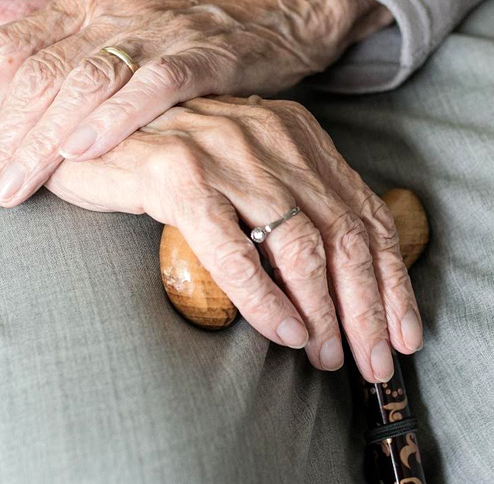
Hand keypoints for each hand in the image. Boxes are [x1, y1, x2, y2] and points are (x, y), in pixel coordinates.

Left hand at [0, 0, 392, 217]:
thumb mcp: (113, 9)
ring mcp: (158, 32)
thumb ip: (52, 18)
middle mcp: (112, 12)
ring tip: (13, 189)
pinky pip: (152, 86)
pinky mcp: (202, 56)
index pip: (12, 51)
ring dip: (41, 142)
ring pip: (83, 84)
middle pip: (38, 75)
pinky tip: (81, 151)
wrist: (267, 6)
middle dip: (0, 140)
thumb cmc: (184, 23)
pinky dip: (113, 118)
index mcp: (85, 3)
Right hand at [44, 96, 422, 382]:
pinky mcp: (178, 176)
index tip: (406, 333)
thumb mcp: (245, 171)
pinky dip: (266, 299)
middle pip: (343, 233)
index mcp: (296, 134)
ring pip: (299, 244)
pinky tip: (285, 332)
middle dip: (368, 308)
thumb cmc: (168, 163)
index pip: (364, 212)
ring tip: (328, 356)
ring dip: (323, 311)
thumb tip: (341, 272)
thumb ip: (290, 201)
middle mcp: (270, 136)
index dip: (392, 279)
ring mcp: (225, 153)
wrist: (87, 131)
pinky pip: (234, 251)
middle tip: (375, 362)